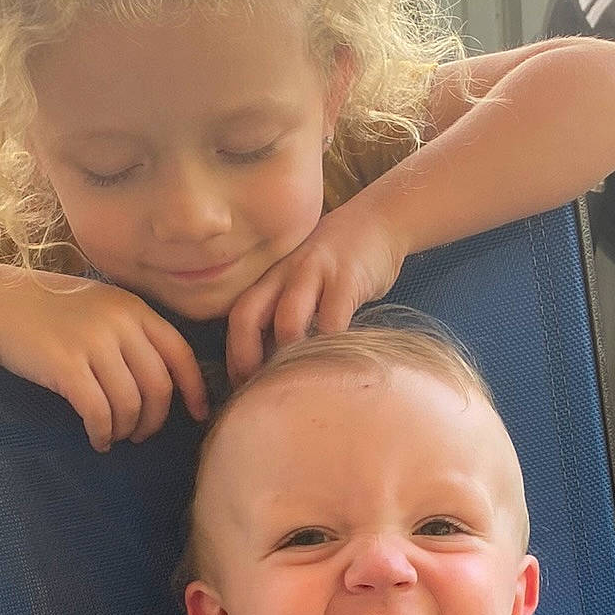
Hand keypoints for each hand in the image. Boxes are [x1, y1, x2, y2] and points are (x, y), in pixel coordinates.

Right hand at [0, 271, 207, 449]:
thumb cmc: (49, 308)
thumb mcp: (101, 306)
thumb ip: (132, 332)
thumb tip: (162, 380)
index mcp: (134, 309)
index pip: (180, 354)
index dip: (195, 389)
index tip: (198, 414)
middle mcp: (119, 324)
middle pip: (158, 387)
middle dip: (155, 420)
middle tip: (141, 434)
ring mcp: (92, 344)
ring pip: (130, 404)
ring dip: (126, 430)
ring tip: (114, 436)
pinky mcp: (66, 367)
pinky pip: (98, 412)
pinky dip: (102, 432)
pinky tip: (97, 439)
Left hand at [225, 199, 407, 383]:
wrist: (379, 220)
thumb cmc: (338, 264)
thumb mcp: (303, 282)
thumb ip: (286, 314)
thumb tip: (272, 366)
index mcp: (269, 279)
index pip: (238, 318)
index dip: (235, 357)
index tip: (243, 389)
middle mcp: (283, 274)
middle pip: (247, 316)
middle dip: (246, 359)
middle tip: (258, 393)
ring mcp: (314, 273)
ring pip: (287, 320)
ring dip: (286, 357)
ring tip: (295, 385)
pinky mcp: (347, 279)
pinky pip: (332, 320)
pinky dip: (329, 347)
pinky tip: (335, 367)